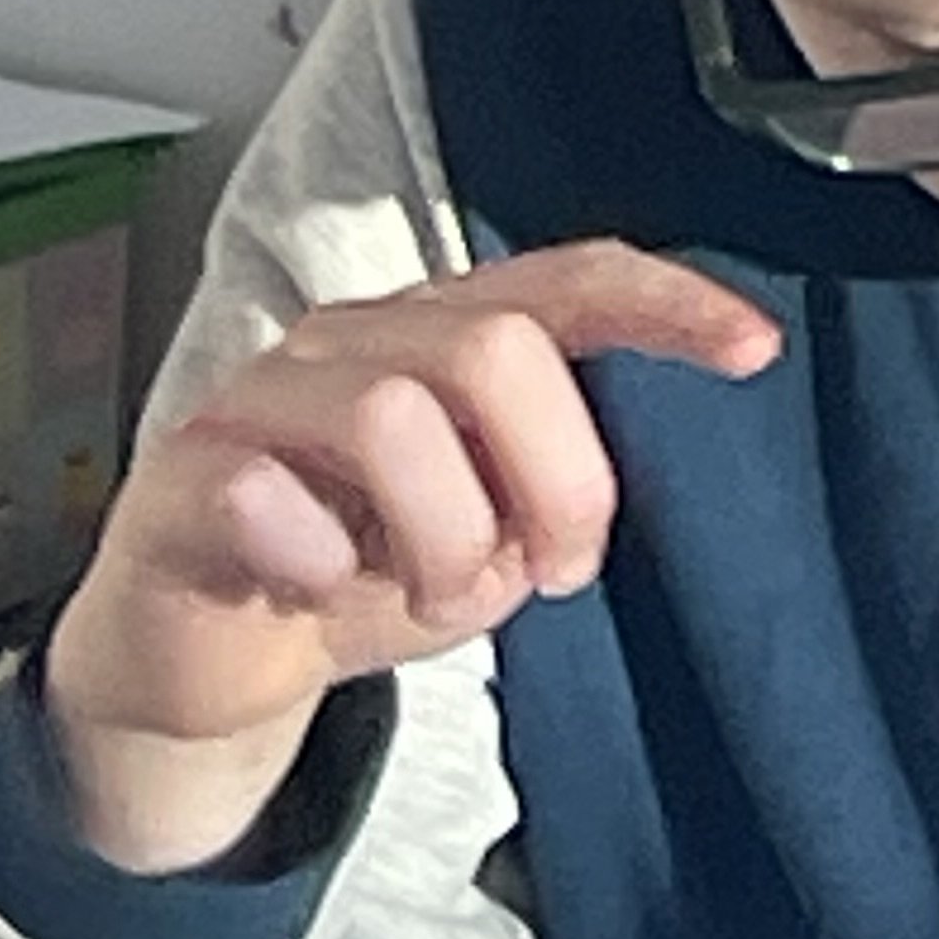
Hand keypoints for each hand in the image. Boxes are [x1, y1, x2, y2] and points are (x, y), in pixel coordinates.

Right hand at [44, 244, 778, 870]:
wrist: (205, 655)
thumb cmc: (354, 573)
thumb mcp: (488, 542)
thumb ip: (542, 500)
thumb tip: (575, 512)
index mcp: (439, 343)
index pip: (563, 283)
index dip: (663, 302)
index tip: (753, 350)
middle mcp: (352, 346)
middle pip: (495, 350)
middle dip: (554, 480)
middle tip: (547, 570)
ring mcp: (260, 401)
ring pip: (391, 420)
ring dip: (443, 541)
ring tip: (428, 595)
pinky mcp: (185, 476)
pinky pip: (265, 496)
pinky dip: (320, 564)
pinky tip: (318, 588)